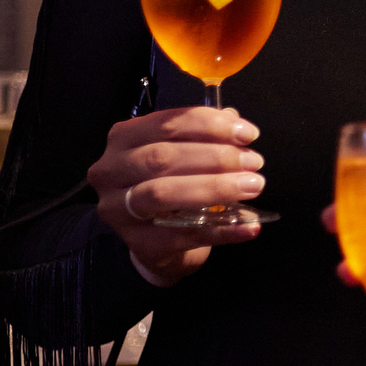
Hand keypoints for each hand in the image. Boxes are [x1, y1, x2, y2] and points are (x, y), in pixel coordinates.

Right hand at [87, 106, 264, 287]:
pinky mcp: (139, 243)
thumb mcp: (186, 154)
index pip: (167, 124)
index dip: (210, 126)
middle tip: (254, 162)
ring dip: (215, 188)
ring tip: (253, 186)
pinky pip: (184, 235)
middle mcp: (111, 171)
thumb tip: (236, 122)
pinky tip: (250, 226)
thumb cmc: (173, 184)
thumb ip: (207, 136)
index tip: (248, 134)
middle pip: (163, 157)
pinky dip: (222, 230)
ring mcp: (118, 210)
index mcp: (124, 138)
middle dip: (215, 157)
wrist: (157, 239)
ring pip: (164, 193)